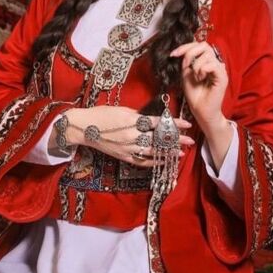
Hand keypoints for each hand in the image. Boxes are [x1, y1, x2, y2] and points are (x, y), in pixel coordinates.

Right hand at [62, 105, 194, 166]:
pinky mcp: (123, 157)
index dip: (173, 124)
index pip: (158, 123)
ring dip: (167, 153)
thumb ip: (137, 115)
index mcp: (132, 121)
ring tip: (180, 152)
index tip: (186, 124)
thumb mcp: (121, 109)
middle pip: (158, 139)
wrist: (83, 128)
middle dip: (175, 140)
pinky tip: (163, 161)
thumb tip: (150, 119)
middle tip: (189, 141)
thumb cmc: (101, 114)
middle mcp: (131, 135)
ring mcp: (127, 148)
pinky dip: (154, 162)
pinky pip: (141, 162)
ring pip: (152, 152)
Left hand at [170, 41, 228, 133]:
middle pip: (204, 45)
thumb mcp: (186, 74)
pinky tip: (201, 79)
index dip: (185, 47)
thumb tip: (185, 51)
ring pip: (207, 55)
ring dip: (196, 65)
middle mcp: (215, 63)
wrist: (201, 111)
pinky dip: (202, 70)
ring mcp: (220, 70)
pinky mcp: (223, 77)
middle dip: (190, 53)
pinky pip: (212, 64)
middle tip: (186, 66)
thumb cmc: (195, 95)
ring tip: (196, 77)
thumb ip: (187, 62)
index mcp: (207, 62)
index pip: (198, 45)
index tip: (173, 54)